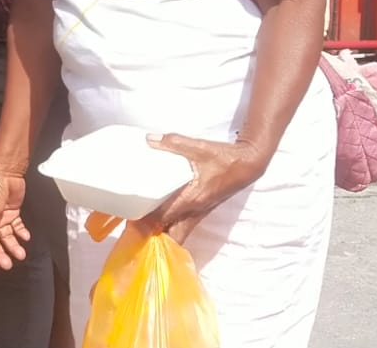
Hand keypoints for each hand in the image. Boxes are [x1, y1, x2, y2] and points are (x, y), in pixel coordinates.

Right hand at [0, 162, 30, 269]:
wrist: (7, 171)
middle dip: (0, 253)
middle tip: (7, 264)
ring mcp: (0, 216)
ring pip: (6, 236)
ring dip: (12, 245)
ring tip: (20, 254)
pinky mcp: (12, 212)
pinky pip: (17, 226)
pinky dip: (21, 233)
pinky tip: (25, 238)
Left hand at [137, 133, 267, 243]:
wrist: (247, 164)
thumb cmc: (223, 158)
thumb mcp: (198, 147)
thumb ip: (173, 142)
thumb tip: (149, 139)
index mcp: (191, 199)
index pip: (164, 218)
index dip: (145, 223)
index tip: (129, 223)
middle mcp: (194, 211)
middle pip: (171, 236)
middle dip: (152, 238)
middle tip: (133, 232)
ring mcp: (199, 213)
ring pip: (179, 234)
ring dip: (162, 236)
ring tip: (142, 232)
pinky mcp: (202, 211)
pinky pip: (185, 227)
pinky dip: (172, 230)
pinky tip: (161, 224)